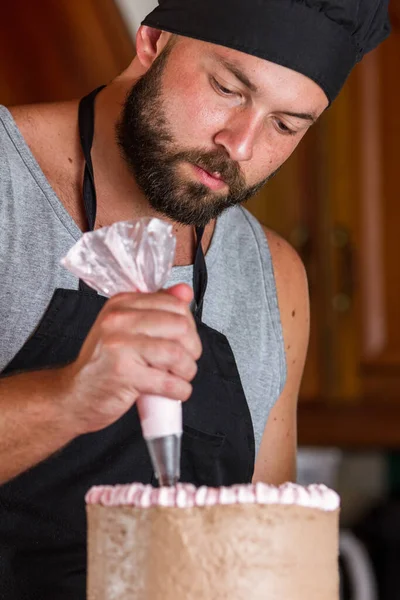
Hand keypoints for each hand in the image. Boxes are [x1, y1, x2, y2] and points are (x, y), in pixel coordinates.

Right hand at [60, 284, 201, 434]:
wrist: (74, 395)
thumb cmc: (104, 364)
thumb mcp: (128, 329)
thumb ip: (157, 308)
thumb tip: (186, 292)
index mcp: (122, 303)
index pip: (174, 304)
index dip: (189, 327)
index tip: (184, 342)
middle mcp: (119, 319)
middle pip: (180, 327)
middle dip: (192, 349)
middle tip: (184, 363)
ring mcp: (119, 345)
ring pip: (176, 354)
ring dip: (187, 371)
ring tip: (180, 378)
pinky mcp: (122, 373)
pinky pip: (167, 382)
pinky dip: (179, 390)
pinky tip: (175, 392)